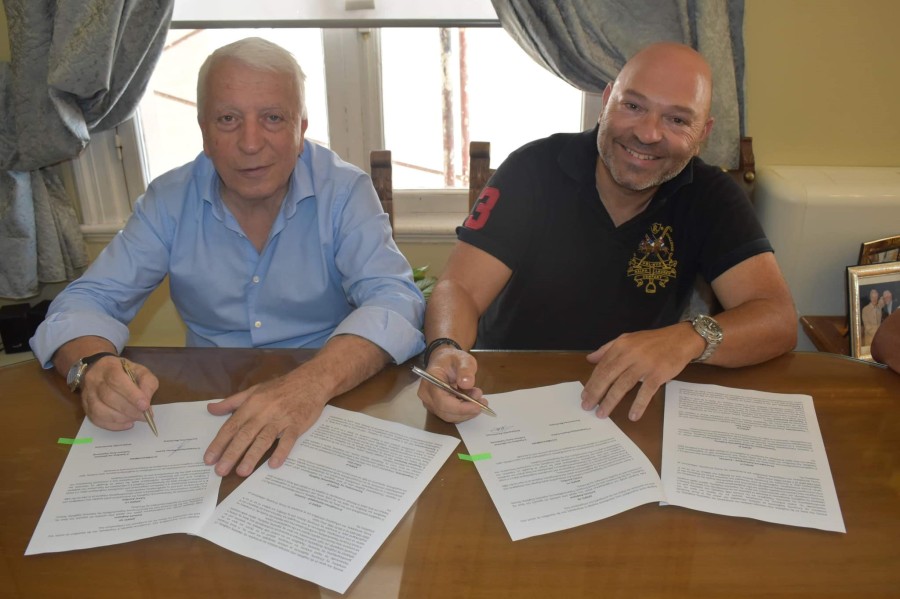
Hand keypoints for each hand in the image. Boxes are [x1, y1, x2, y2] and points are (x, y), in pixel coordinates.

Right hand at [81, 357, 157, 429]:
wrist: (102, 371)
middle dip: (129, 409)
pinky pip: (96, 419)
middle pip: (108, 397)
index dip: (131, 395)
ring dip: (120, 418)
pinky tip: (126, 423)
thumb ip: (147, 383)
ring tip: (134, 419)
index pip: (117, 380)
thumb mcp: (141, 372)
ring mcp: (87, 394)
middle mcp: (94, 379)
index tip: (144, 406)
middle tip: (143, 416)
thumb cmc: (125, 372)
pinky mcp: (85, 406)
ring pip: (100, 410)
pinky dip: (113, 425)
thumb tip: (146, 401)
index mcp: (109, 366)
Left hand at [204, 374, 327, 476]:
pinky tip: (274, 464)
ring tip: (242, 472)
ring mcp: (281, 418)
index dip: (219, 443)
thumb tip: (210, 409)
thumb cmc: (280, 387)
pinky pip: (289, 439)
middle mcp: (264, 411)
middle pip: (245, 434)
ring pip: (264, 438)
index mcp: (251, 404)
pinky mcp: (297, 423)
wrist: (311, 380)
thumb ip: (231, 402)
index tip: (209, 459)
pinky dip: (281, 451)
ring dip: (252, 455)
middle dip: (231, 453)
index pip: (231, 426)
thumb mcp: (253, 391)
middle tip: (220, 471)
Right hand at [417, 347, 486, 422]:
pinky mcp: (436, 407)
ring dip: (467, 411)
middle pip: (446, 412)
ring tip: (478, 398)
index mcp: (430, 381)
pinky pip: (451, 415)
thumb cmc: (452, 359)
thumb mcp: (463, 359)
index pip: (442, 402)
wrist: (444, 361)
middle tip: (482, 401)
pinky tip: (473, 402)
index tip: (478, 406)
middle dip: (466, 410)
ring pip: (450, 416)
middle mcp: (426, 395)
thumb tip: (467, 384)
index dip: (461, 408)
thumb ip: (465, 370)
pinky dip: (464, 412)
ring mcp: (430, 403)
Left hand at [581, 324, 698, 420]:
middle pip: (608, 376)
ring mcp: (645, 364)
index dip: (592, 382)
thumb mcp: (628, 339)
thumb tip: (590, 359)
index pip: (602, 366)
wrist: (680, 339)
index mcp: (621, 346)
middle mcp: (630, 354)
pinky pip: (646, 392)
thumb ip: (607, 349)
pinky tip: (632, 416)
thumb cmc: (653, 341)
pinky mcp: (659, 374)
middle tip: (587, 407)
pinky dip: (638, 405)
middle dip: (596, 393)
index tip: (584, 395)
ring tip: (602, 413)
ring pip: (623, 385)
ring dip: (611, 401)